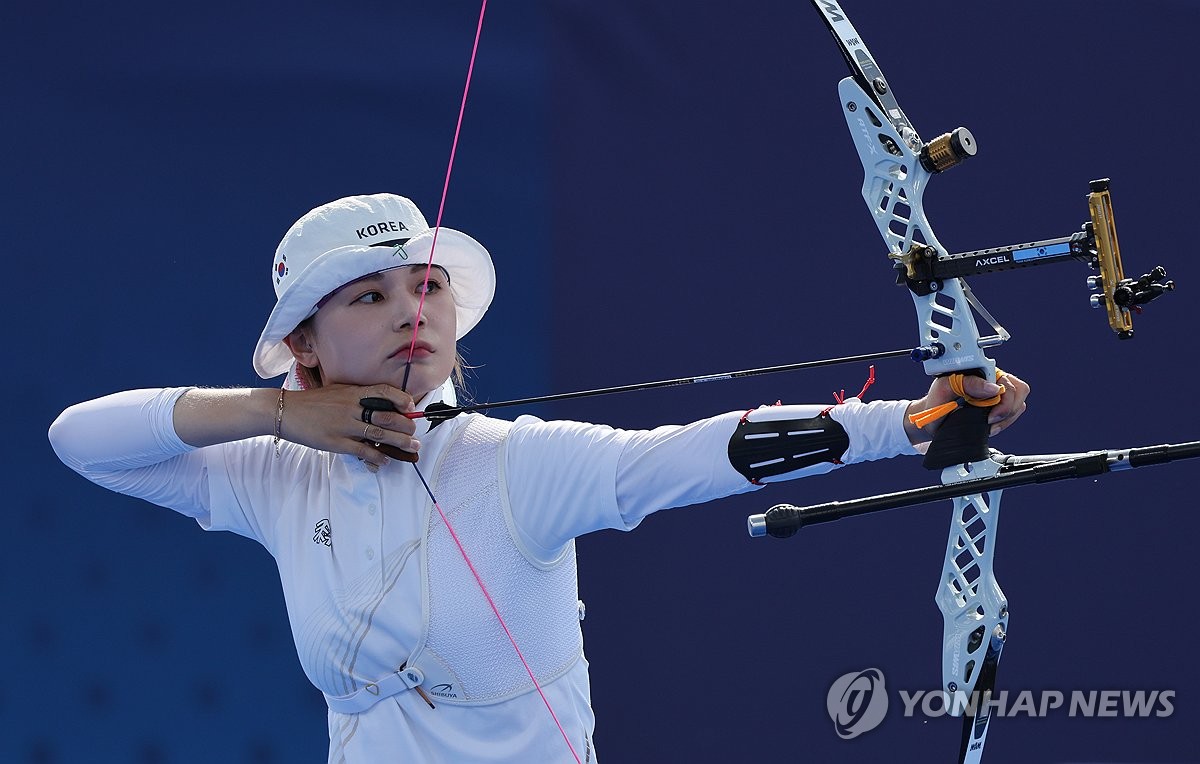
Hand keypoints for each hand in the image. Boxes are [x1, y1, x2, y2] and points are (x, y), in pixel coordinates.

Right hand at [280, 384, 417, 467]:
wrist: (287, 411)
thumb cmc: (314, 402)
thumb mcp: (338, 392)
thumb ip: (358, 397)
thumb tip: (381, 406)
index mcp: (352, 392)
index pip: (383, 392)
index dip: (401, 399)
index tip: (411, 407)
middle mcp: (351, 407)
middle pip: (386, 416)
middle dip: (405, 426)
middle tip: (415, 433)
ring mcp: (344, 426)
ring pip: (379, 435)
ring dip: (399, 442)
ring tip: (411, 447)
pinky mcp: (336, 442)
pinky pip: (362, 450)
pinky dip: (377, 456)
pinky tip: (385, 460)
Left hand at [904, 370, 1029, 443]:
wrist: (931, 419)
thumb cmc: (935, 401)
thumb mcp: (945, 387)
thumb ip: (968, 383)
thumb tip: (993, 388)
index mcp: (982, 371)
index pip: (1010, 382)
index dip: (1005, 400)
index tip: (990, 414)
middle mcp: (992, 381)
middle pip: (1019, 392)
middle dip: (1007, 410)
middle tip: (990, 420)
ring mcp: (995, 395)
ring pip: (1018, 405)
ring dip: (1005, 418)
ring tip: (987, 424)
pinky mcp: (996, 409)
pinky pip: (1011, 416)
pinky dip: (1003, 423)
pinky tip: (988, 426)